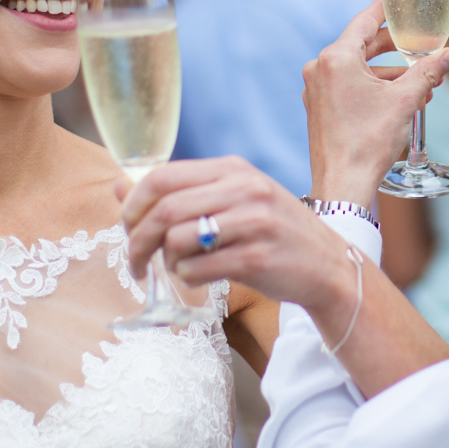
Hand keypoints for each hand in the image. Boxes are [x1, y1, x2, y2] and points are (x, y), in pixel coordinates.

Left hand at [122, 158, 355, 311]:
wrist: (328, 265)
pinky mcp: (256, 257)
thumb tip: (120, 186)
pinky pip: (198, 268)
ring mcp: (253, 222)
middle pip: (164, 210)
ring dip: (164, 261)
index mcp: (233, 169)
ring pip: (177, 239)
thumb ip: (182, 192)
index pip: (164, 175)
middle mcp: (244, 189)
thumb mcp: (234, 199)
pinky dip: (186, 277)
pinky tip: (196, 278)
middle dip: (137, 240)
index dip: (133, 202)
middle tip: (135, 261)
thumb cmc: (273, 232)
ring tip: (175, 268)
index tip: (127, 225)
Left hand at [304, 0, 448, 205]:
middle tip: (420, 45)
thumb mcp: (405, 101)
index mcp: (336, 58)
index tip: (398, 2)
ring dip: (388, 73)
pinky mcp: (319, 109)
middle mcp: (320, 69)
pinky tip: (399, 100)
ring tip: (420, 83)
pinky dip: (372, 87)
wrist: (343, 185)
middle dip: (395, 48)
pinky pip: (348, 87)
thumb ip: (427, 72)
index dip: (385, 10)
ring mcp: (317, 90)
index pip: (364, 21)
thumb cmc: (369, 141)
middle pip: (362, 45)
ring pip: (357, 69)